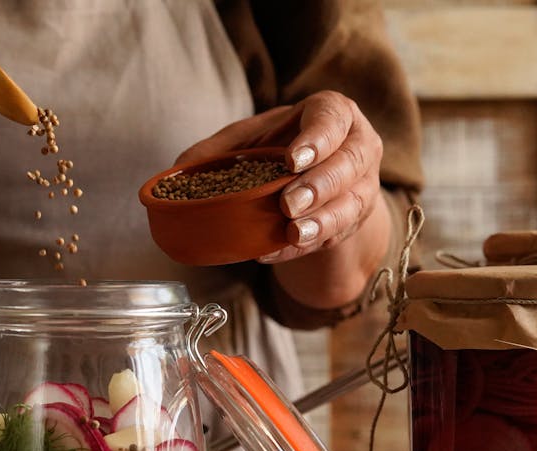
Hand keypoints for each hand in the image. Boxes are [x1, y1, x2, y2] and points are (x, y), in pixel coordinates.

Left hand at [176, 91, 384, 262]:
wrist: (309, 178)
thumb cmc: (276, 149)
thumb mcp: (246, 142)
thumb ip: (213, 152)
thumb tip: (174, 174)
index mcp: (332, 113)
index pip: (333, 118)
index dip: (317, 139)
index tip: (293, 160)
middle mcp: (357, 146)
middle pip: (348, 164)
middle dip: (319, 186)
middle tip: (288, 204)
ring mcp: (362, 185)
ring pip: (351, 204)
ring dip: (321, 222)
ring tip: (293, 233)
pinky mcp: (355, 220)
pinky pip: (334, 236)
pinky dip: (303, 247)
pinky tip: (276, 251)